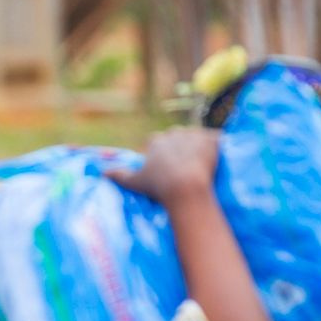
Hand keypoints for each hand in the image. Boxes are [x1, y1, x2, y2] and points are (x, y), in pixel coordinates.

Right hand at [104, 128, 219, 206]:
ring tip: (201, 163)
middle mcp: (175, 133)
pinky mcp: (213, 138)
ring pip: (197, 137)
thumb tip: (102, 173)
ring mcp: (195, 135)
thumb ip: (119, 175)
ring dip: (198, 146)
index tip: (164, 167)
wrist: (186, 187)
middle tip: (183, 166)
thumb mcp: (135, 183)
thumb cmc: (158, 186)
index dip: (161, 154)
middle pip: (177, 137)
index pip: (157, 142)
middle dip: (180, 148)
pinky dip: (218, 145)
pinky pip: (217, 138)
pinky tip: (217, 156)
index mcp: (157, 141)